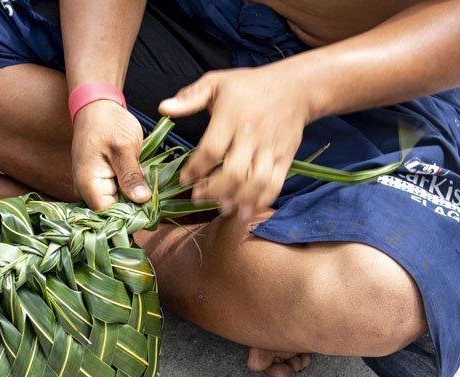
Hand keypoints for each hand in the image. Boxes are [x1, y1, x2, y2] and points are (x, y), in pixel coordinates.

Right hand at [71, 100, 149, 210]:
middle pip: (113, 213)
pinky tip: (142, 187)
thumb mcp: (123, 146)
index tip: (150, 215)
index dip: (129, 217)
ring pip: (117, 205)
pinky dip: (131, 192)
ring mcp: (94, 188)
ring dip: (134, 201)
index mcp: (88, 185)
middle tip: (155, 204)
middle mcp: (87, 191)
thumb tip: (141, 199)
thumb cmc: (107, 123)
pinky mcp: (102, 183)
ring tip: (150, 194)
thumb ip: (131, 174)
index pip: (108, 215)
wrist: (97, 107)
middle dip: (134, 210)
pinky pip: (118, 195)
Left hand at [159, 65, 313, 219]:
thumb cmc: (250, 86)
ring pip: (255, 182)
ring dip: (238, 200)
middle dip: (213, 191)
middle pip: (233, 173)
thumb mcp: (217, 82)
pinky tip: (245, 210)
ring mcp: (270, 148)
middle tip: (198, 197)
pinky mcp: (285, 157)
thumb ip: (190, 98)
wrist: (295, 87)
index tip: (184, 179)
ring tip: (222, 208)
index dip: (195, 169)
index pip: (211, 150)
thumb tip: (163, 108)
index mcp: (232, 117)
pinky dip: (260, 201)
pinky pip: (275, 184)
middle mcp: (252, 135)